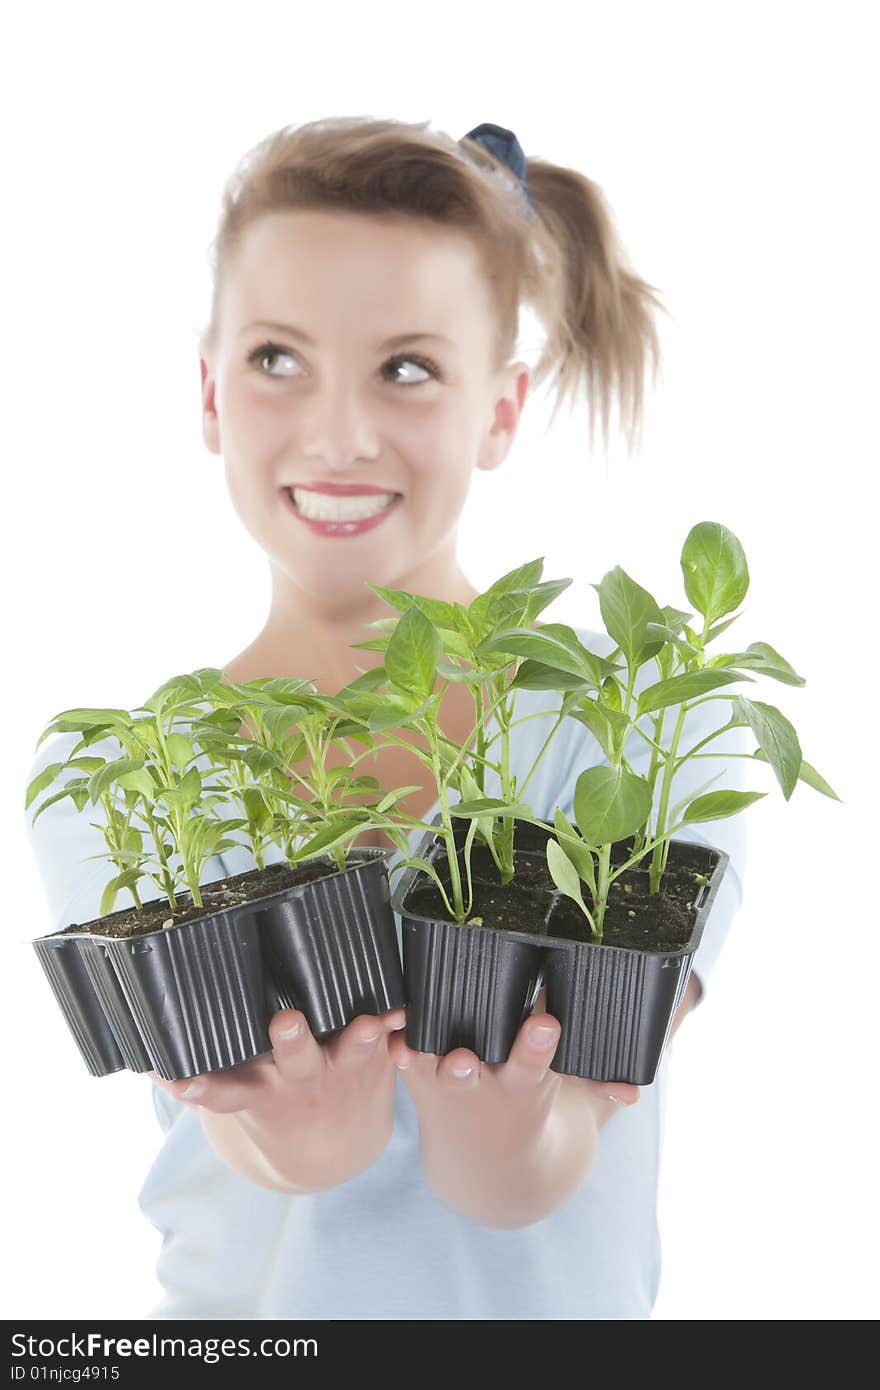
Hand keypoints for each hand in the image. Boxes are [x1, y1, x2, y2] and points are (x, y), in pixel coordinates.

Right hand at [147, 1005, 405, 1191]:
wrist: (332, 1151)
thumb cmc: (270, 1100)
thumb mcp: (233, 1096)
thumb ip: (189, 1076)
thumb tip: (133, 1052)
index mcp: (256, 1092)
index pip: (222, 1092)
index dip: (202, 1089)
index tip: (184, 1082)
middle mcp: (296, 1082)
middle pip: (293, 1059)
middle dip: (289, 1041)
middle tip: (284, 1024)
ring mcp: (340, 1073)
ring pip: (350, 1054)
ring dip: (359, 1038)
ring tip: (368, 1024)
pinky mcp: (377, 1063)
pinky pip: (393, 1048)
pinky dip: (404, 1034)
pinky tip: (411, 1015)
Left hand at [387, 1004, 639, 1225]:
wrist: (486, 1170)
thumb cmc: (534, 1112)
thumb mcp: (571, 1107)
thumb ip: (602, 1091)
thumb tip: (635, 1089)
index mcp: (526, 1085)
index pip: (536, 1059)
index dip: (539, 1043)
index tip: (547, 1025)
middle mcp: (489, 1084)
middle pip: (498, 1063)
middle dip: (501, 1051)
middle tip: (504, 1034)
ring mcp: (451, 1082)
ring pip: (446, 1068)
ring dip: (445, 1061)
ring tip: (440, 1054)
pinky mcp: (419, 1078)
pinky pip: (406, 1060)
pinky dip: (398, 1050)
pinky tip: (390, 1035)